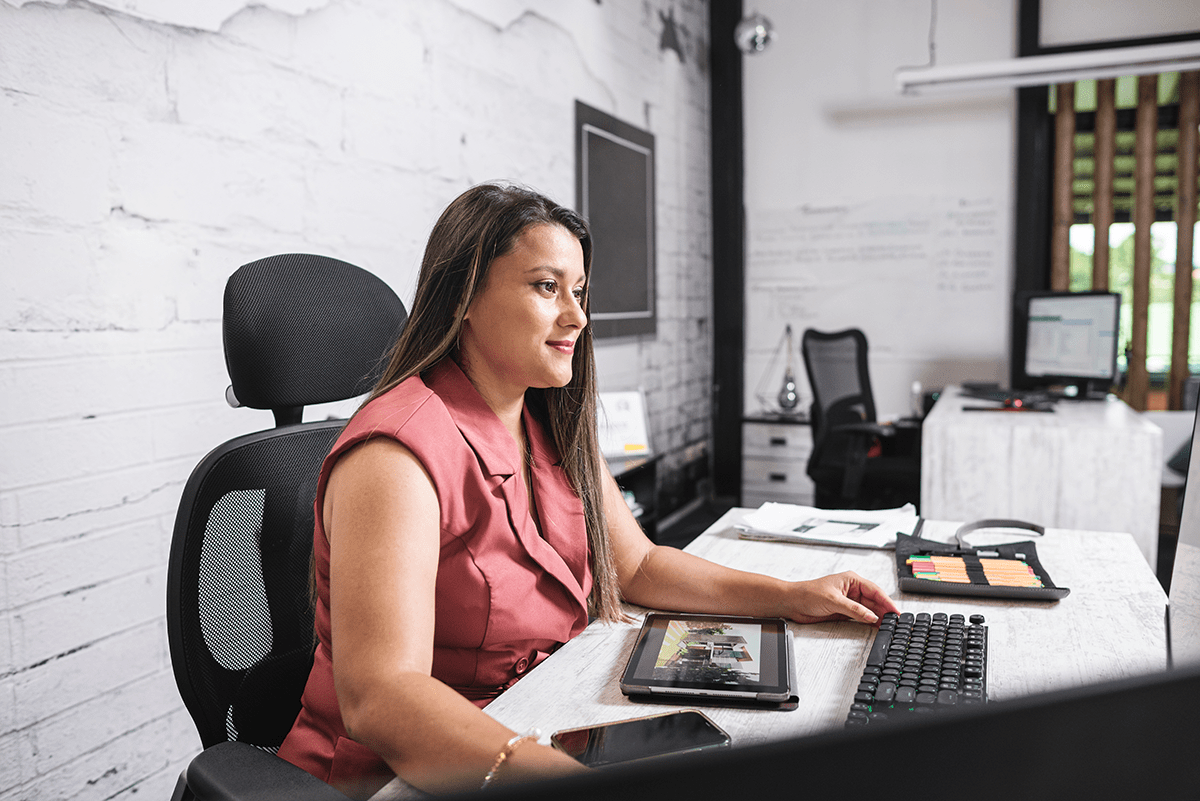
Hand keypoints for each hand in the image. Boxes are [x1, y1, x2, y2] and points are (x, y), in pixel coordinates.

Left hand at [783, 571, 898, 624]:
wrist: (792, 603)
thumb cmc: (808, 593)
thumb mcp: (833, 600)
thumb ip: (854, 609)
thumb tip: (871, 616)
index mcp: (851, 580)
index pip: (875, 590)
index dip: (887, 601)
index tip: (895, 611)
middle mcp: (852, 589)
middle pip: (874, 601)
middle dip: (885, 610)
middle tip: (895, 622)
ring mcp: (849, 601)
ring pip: (869, 609)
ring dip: (878, 617)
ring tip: (889, 625)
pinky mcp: (844, 611)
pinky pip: (861, 616)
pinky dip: (868, 621)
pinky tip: (876, 626)